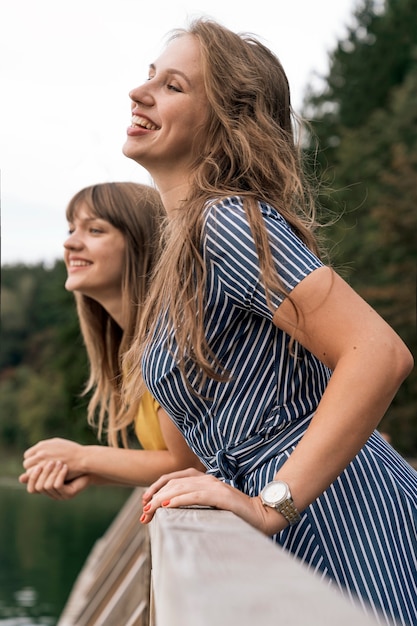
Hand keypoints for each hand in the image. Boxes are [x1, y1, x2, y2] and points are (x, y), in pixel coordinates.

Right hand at [19, 461, 90, 499]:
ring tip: (58, 462)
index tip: (37, 463)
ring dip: (52, 473)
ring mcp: (61, 496)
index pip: (31, 489)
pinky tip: (65, 467)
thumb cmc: (72, 464)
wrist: (90, 467)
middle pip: (38, 487)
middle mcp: (53, 494)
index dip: (32, 477)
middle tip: (48, 461)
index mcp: (47, 489)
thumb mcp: (54, 463)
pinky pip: (58, 485)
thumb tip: (25, 461)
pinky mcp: (69, 494)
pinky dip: (60, 475)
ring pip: (48, 486)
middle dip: (42, 473)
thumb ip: (41, 463)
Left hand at [23, 438, 83, 479]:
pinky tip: (47, 480)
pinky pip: (38, 477)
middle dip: (31, 468)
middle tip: (39, 472)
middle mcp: (41, 452)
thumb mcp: (57, 444)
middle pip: (26, 463)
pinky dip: (40, 479)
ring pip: (30, 472)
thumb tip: (37, 451)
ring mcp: (44, 461)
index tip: (38, 465)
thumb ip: (45, 448)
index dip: (32, 461)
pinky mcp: (48, 470)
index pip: (27, 455)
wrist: (82, 458)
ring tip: (42, 477)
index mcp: (42, 445)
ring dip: (34, 475)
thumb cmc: (72, 451)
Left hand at [140, 468, 286, 535]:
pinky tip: (166, 507)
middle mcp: (207, 478)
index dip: (156, 487)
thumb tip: (171, 511)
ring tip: (149, 510)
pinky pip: (195, 495)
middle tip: (143, 513)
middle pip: (173, 483)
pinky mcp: (220, 495)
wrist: (262, 516)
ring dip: (161, 499)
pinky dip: (178, 500)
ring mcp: (214, 485)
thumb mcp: (211, 506)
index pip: (174, 477)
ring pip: (180, 488)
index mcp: (204, 479)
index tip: (144, 502)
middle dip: (154, 497)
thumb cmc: (236, 515)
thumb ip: (195, 503)